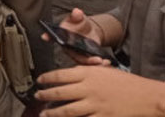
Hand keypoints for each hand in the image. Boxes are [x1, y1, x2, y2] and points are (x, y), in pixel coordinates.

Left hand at [36, 66, 164, 116]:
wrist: (146, 96)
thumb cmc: (126, 83)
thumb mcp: (104, 70)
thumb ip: (86, 71)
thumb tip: (68, 72)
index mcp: (88, 74)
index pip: (60, 75)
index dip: (46, 78)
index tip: (39, 81)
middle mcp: (88, 89)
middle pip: (60, 93)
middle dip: (45, 95)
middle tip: (38, 97)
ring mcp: (95, 105)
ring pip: (67, 110)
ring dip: (53, 112)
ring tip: (45, 114)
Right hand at [41, 8, 106, 65]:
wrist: (89, 31)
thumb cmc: (80, 24)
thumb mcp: (80, 18)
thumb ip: (78, 15)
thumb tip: (77, 12)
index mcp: (62, 35)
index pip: (52, 35)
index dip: (48, 35)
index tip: (45, 36)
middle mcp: (66, 46)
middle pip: (72, 54)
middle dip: (84, 59)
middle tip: (96, 59)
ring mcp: (75, 53)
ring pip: (81, 62)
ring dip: (92, 64)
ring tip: (103, 61)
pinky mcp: (83, 58)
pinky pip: (89, 64)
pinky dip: (98, 64)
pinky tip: (106, 62)